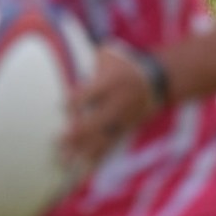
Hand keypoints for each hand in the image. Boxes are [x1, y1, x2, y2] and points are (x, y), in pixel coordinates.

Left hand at [61, 46, 160, 171]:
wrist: (157, 80)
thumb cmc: (124, 63)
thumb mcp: (109, 53)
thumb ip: (89, 58)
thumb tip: (59, 47)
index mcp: (113, 81)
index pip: (92, 93)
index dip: (76, 101)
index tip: (62, 106)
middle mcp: (119, 102)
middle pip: (97, 120)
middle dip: (77, 132)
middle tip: (57, 141)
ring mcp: (123, 119)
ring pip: (102, 138)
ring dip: (83, 150)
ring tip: (64, 161)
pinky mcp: (125, 129)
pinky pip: (110, 146)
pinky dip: (96, 158)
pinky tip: (81, 169)